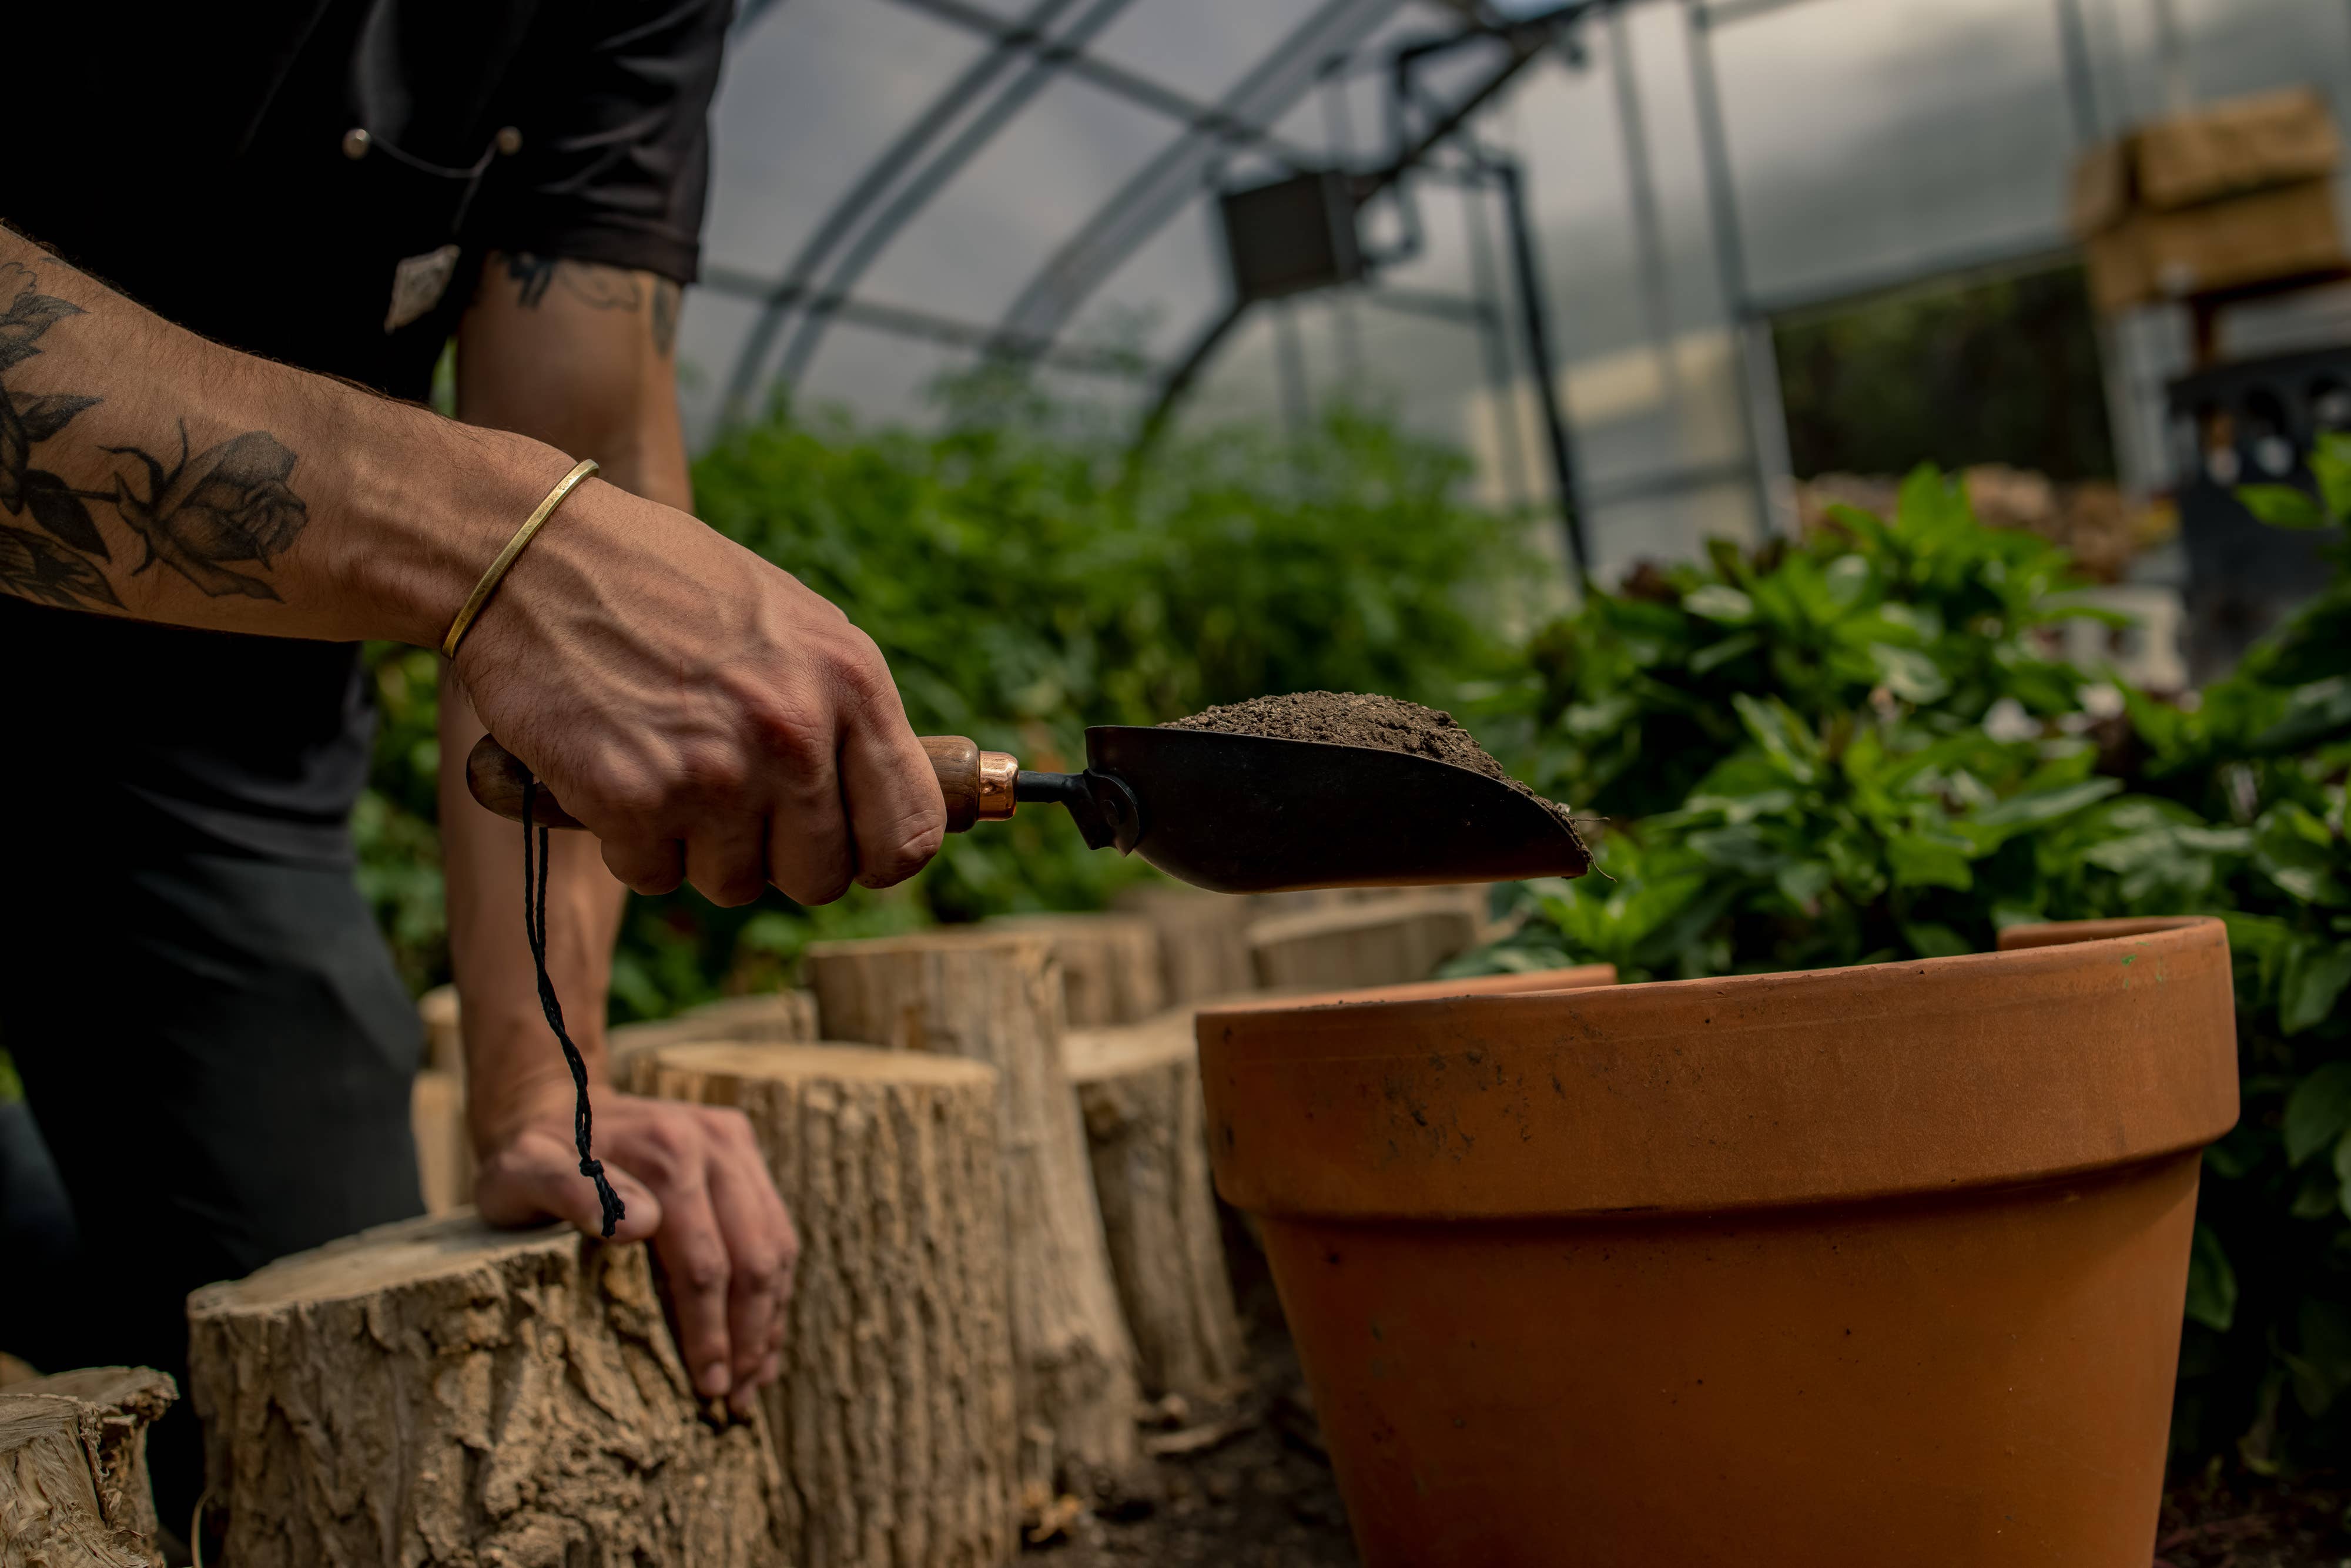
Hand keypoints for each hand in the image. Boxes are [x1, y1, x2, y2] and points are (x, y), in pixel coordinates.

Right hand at [449, 470, 945, 906]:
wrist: (535, 555)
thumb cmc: (664, 584)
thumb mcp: (791, 622)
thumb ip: (844, 710)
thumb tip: (884, 800)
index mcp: (851, 681)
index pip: (908, 834)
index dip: (874, 856)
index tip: (843, 848)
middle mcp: (796, 733)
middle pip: (819, 879)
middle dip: (775, 856)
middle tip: (730, 801)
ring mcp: (716, 773)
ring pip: (732, 885)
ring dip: (696, 847)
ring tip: (665, 762)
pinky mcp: (633, 801)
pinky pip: (652, 876)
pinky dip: (629, 842)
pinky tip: (613, 769)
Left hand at [474, 1085, 795, 1415]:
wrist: (553, 1105)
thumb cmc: (529, 1158)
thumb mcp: (521, 1175)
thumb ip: (570, 1194)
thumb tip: (643, 1226)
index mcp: (668, 1151)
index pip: (704, 1262)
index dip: (709, 1333)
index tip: (707, 1389)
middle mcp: (714, 1141)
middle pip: (754, 1257)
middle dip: (749, 1337)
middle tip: (735, 1401)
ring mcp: (735, 1144)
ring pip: (777, 1245)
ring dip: (769, 1319)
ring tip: (754, 1381)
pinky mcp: (744, 1152)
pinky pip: (775, 1227)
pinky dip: (773, 1287)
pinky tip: (761, 1335)